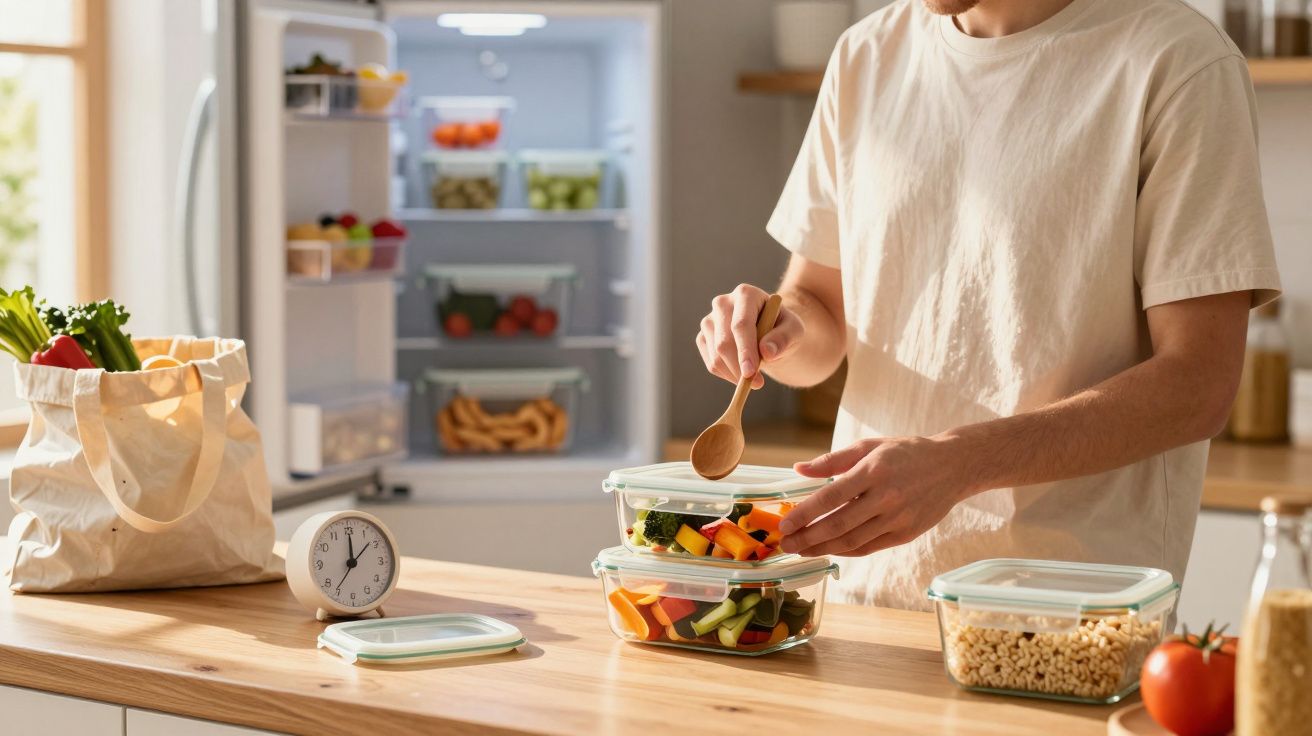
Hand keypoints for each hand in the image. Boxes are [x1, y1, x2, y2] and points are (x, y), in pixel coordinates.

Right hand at [696, 284, 804, 388]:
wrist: (769, 332)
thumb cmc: (783, 328)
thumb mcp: (794, 330)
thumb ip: (784, 338)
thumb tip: (766, 352)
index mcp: (746, 294)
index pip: (741, 324)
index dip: (745, 350)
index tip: (750, 372)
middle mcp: (723, 303)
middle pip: (724, 341)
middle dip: (739, 367)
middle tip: (757, 384)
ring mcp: (710, 320)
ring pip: (716, 355)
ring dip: (735, 374)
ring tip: (755, 378)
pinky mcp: (704, 337)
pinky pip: (711, 364)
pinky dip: (727, 375)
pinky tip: (742, 372)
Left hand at [778, 436, 972, 556]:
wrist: (953, 466)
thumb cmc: (905, 453)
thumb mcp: (870, 446)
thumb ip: (832, 460)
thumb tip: (798, 469)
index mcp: (874, 470)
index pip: (831, 496)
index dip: (805, 513)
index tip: (784, 524)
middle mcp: (886, 496)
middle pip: (839, 524)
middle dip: (808, 537)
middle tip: (785, 544)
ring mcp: (898, 518)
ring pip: (853, 540)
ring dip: (823, 548)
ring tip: (802, 550)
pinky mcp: (907, 533)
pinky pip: (869, 547)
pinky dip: (846, 550)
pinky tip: (828, 549)